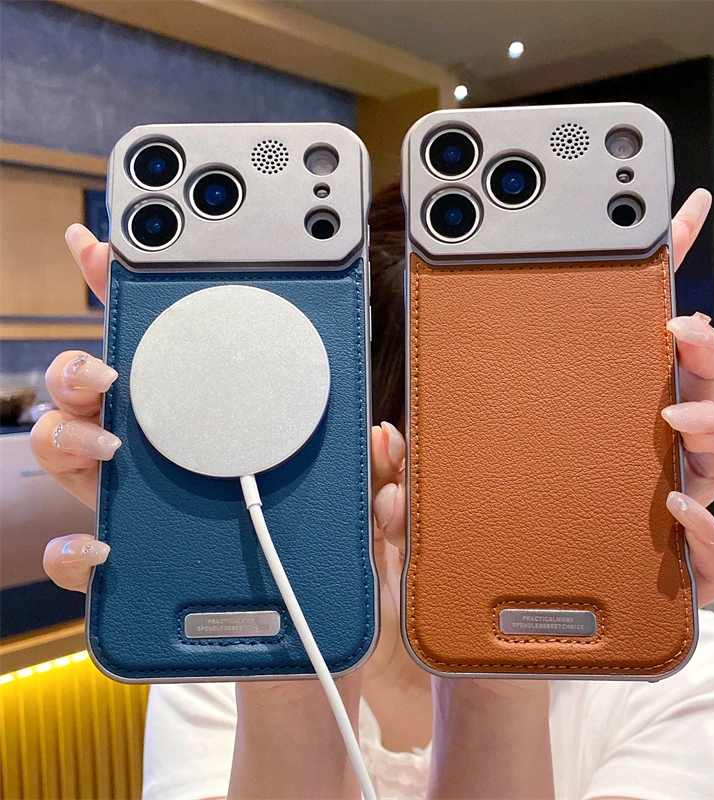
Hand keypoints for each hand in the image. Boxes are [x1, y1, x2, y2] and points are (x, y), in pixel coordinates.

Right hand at [36, 229, 363, 799]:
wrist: (310, 655)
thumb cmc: (332, 571)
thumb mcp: (364, 514)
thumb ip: (373, 476)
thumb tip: (381, 439)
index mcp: (225, 429)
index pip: (176, 354)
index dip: (137, 298)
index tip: (110, 246)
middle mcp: (174, 460)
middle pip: (99, 393)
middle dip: (81, 367)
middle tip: (106, 371)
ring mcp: (147, 511)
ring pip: (70, 456)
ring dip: (69, 438)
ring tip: (107, 443)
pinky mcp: (135, 571)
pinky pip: (79, 557)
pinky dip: (74, 553)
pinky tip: (102, 552)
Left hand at [371, 189, 713, 610]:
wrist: (492, 651)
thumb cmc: (470, 558)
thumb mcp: (428, 508)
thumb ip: (406, 475)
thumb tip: (383, 439)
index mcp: (585, 417)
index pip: (627, 336)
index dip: (657, 271)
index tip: (670, 211)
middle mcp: (632, 453)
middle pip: (693, 381)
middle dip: (701, 345)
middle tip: (677, 329)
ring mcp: (658, 508)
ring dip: (712, 419)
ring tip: (673, 413)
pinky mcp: (669, 573)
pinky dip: (710, 534)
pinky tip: (677, 514)